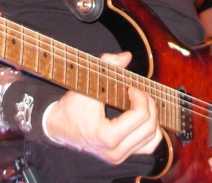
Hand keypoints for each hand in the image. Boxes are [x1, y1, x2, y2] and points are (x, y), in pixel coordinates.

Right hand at [42, 51, 162, 162]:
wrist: (58, 127)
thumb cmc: (71, 107)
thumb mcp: (87, 84)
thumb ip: (107, 65)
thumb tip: (127, 56)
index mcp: (107, 137)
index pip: (141, 116)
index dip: (141, 97)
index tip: (131, 87)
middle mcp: (115, 151)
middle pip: (150, 127)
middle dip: (149, 104)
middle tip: (137, 92)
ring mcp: (118, 156)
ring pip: (153, 138)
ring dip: (152, 117)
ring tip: (140, 103)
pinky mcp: (121, 156)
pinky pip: (148, 146)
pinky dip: (151, 131)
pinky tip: (142, 117)